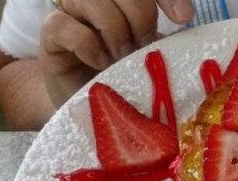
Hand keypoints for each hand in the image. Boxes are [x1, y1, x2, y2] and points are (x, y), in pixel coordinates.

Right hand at [40, 0, 193, 106]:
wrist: (94, 113)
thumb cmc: (126, 83)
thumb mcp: (149, 59)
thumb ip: (160, 40)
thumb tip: (186, 30)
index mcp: (122, 2)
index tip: (184, 18)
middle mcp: (95, 0)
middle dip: (139, 15)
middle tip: (143, 46)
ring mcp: (70, 14)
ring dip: (114, 30)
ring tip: (121, 58)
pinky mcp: (51, 37)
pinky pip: (65, 26)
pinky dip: (87, 44)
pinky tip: (100, 63)